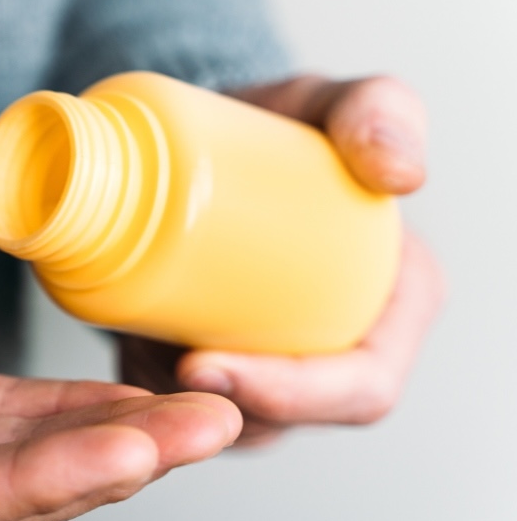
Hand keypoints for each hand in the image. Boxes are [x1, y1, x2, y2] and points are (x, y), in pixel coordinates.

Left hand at [120, 75, 444, 445]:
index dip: (289, 395)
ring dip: (175, 403)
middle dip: (214, 405)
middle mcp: (343, 351)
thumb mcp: (326, 103)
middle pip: (285, 417)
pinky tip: (118, 367)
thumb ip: (374, 108)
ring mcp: (278, 365)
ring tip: (130, 347)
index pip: (359, 389)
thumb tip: (401, 174)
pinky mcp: (223, 366)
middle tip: (146, 363)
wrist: (203, 140)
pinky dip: (151, 398)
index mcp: (397, 308)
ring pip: (230, 418)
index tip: (202, 362)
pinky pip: (189, 408)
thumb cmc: (275, 126)